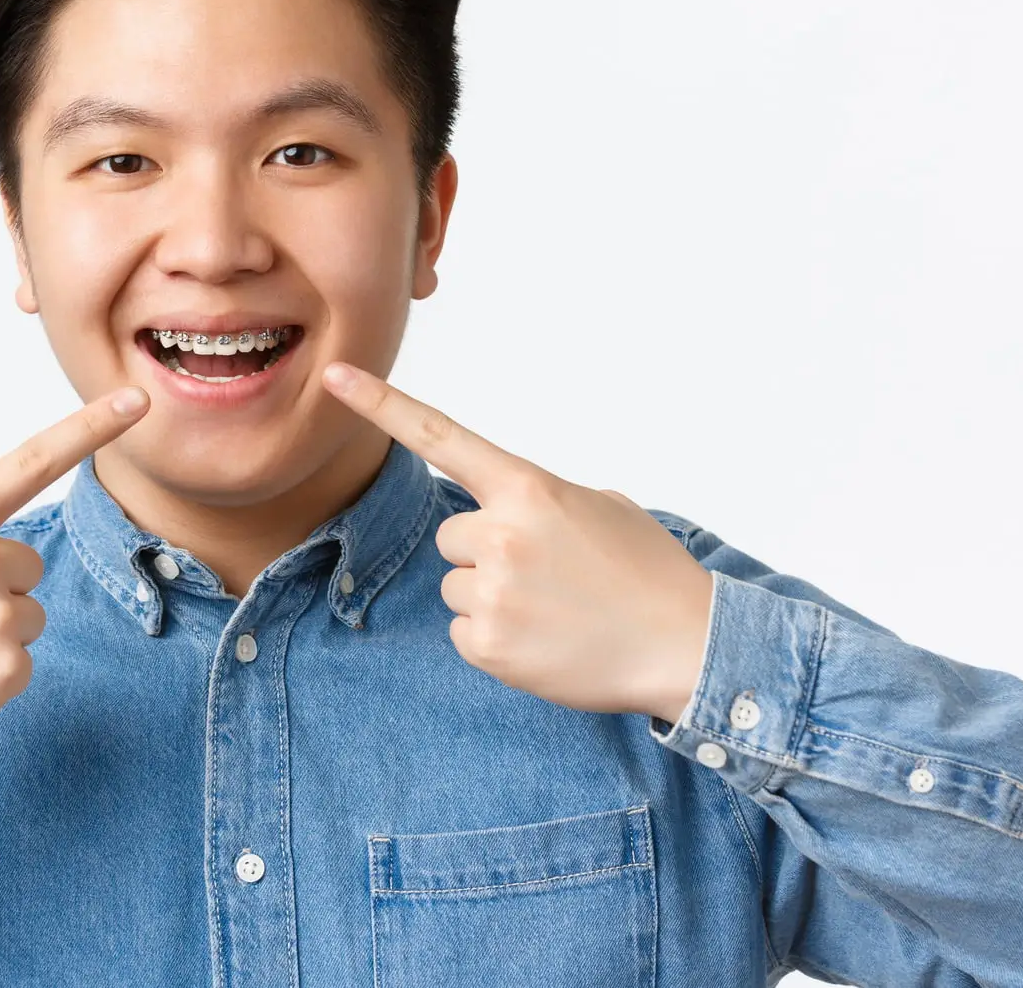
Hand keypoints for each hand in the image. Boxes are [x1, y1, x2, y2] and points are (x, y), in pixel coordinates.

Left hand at [323, 362, 713, 721]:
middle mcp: (500, 533)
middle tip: (546, 574)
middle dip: (487, 552)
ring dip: (492, 596)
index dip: (381, 404)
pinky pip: (464, 631)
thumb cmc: (648, 572)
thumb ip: (541, 498)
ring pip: (456, 585)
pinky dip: (496, 639)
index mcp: (527, 488)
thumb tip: (512, 512)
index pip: (440, 435)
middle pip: (452, 536)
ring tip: (552, 609)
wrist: (687, 647)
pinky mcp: (487, 645)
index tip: (335, 375)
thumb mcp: (601, 506)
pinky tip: (545, 640)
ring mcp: (491, 591)